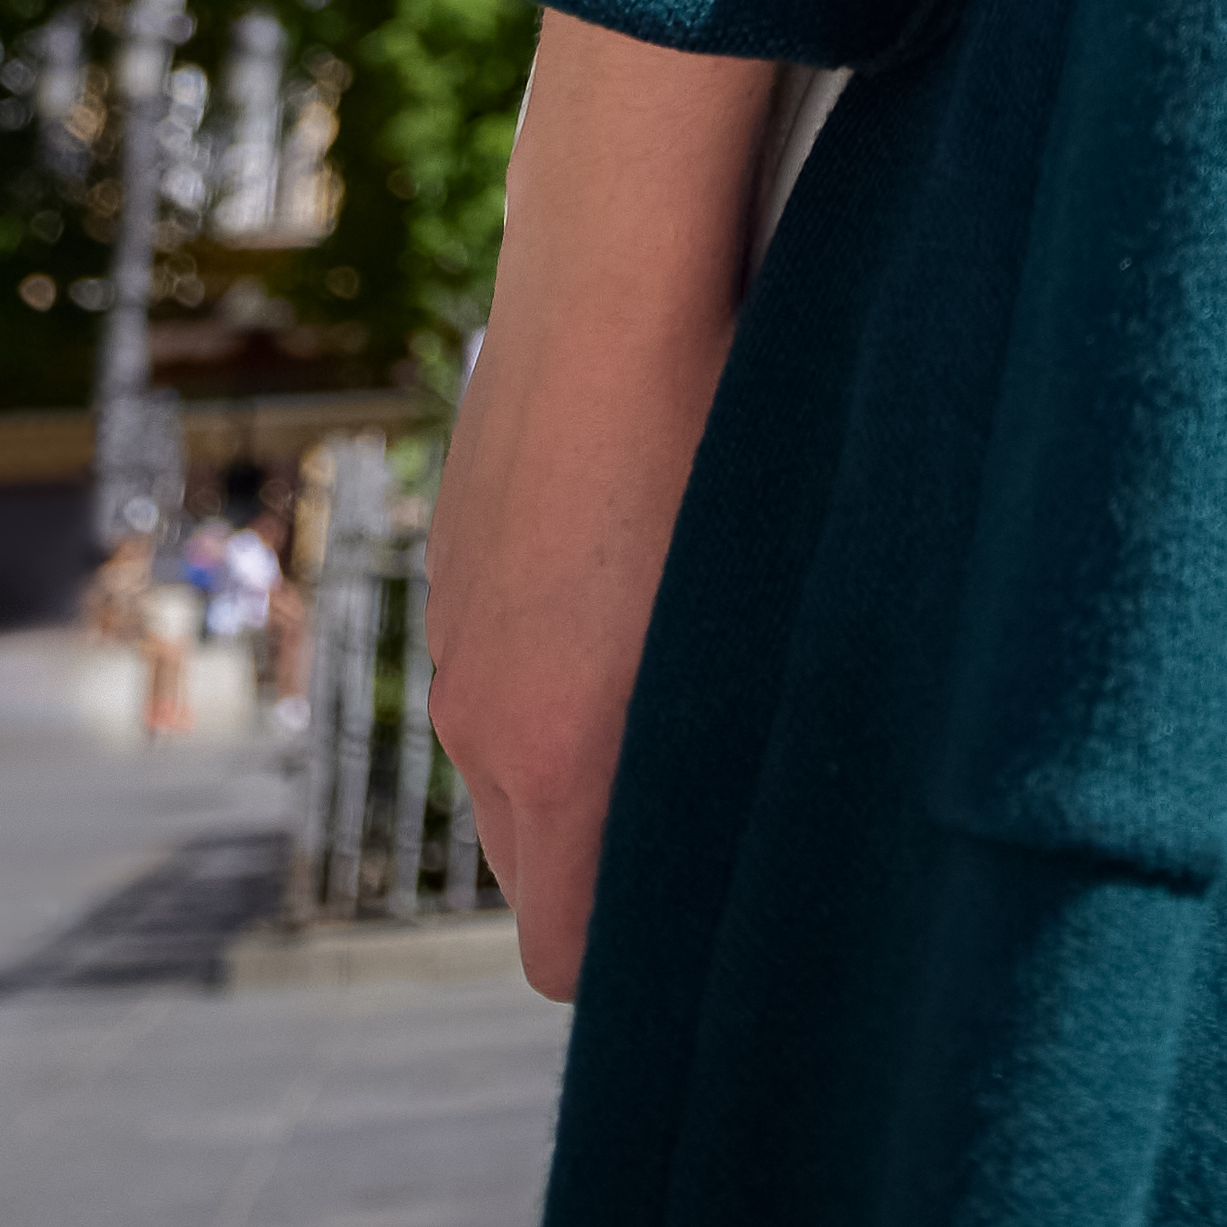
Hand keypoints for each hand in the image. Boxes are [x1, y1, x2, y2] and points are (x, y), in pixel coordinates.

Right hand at [419, 22, 762, 995]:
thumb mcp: (751, 616)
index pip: (565, 955)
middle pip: (536, 871)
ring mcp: (457, 631)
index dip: (639, 949)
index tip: (720, 919)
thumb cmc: (725, 434)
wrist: (616, 271)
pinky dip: (553, 662)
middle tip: (727, 802)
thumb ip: (725, 753)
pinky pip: (498, 668)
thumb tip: (770, 837)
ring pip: (513, 766)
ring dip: (582, 754)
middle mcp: (480, 715)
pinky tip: (636, 586)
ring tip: (690, 680)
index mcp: (551, 756)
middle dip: (613, 860)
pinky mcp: (457, 559)